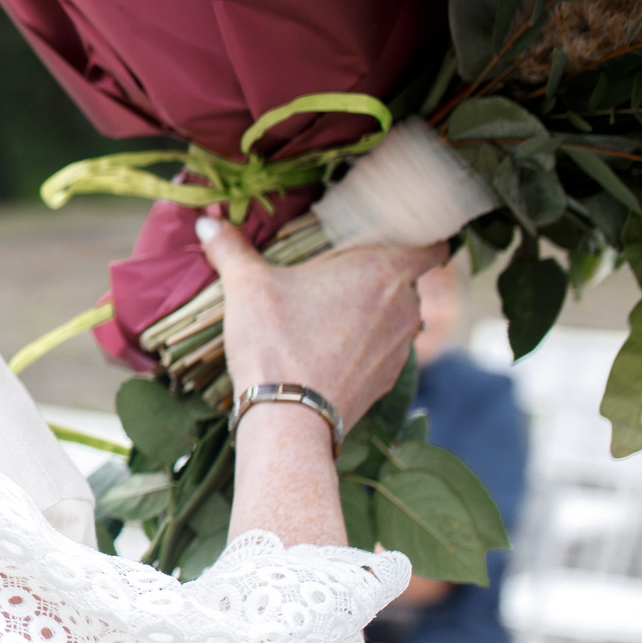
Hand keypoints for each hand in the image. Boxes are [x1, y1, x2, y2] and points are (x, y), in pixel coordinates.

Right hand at [198, 216, 443, 434]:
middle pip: (408, 279)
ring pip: (397, 316)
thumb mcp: (247, 286)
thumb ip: (231, 248)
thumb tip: (207, 223)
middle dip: (381, 274)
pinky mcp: (389, 380)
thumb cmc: (275, 342)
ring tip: (332, 312)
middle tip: (342, 271)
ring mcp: (401, 347)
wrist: (290, 419)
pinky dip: (366, 345)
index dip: (421, 235)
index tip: (396, 234)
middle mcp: (405, 307)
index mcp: (383, 271)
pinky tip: (330, 348)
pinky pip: (385, 350)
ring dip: (373, 311)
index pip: (434, 244)